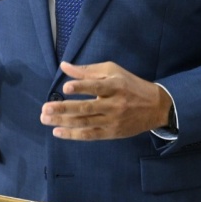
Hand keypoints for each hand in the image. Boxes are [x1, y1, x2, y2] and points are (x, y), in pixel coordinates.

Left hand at [39, 61, 170, 140]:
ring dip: (63, 122)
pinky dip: (73, 134)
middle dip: (64, 109)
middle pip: (86, 108)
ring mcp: (113, 121)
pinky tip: (58, 132)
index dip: (81, 86)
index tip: (66, 87)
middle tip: (45, 108)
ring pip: (85, 123)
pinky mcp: (112, 133)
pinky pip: (90, 135)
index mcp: (115, 86)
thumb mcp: (112, 71)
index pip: (96, 87)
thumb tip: (64, 66)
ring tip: (45, 119)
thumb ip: (87, 71)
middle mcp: (114, 104)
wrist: (155, 106)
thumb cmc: (130, 85)